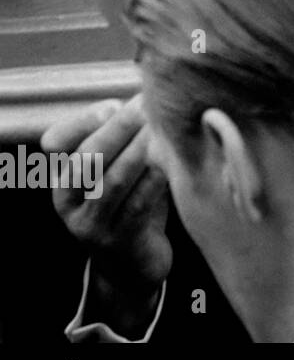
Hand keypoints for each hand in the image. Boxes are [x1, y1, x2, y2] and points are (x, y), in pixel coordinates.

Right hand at [42, 96, 172, 332]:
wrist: (134, 263)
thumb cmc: (131, 203)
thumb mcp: (120, 169)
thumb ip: (125, 139)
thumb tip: (146, 96)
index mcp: (63, 178)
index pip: (59, 142)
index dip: (85, 121)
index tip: (114, 103)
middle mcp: (67, 201)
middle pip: (88, 159)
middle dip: (118, 129)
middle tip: (145, 105)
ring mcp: (90, 225)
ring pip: (111, 182)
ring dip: (137, 152)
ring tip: (159, 129)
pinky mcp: (118, 242)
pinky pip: (136, 207)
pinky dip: (152, 183)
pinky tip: (169, 164)